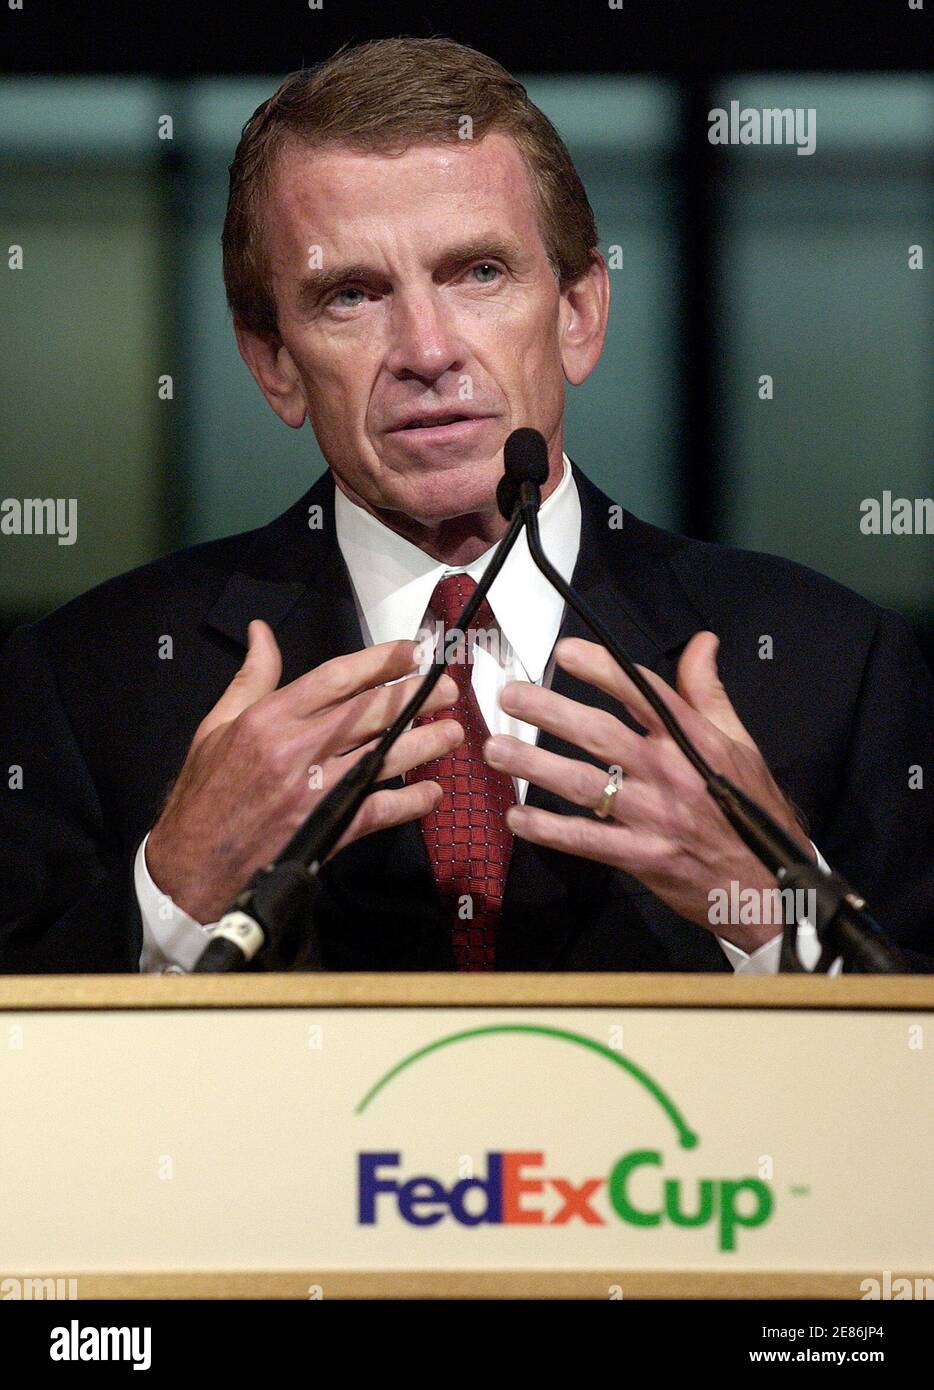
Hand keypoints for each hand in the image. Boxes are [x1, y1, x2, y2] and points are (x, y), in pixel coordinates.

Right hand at [147, 621, 461, 921]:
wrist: (192, 865)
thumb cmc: (205, 790)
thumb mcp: (217, 725)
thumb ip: (251, 677)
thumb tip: (262, 630)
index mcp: (270, 719)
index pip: (336, 679)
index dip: (380, 662)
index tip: (413, 651)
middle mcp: (297, 750)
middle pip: (369, 715)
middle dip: (414, 698)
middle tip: (449, 688)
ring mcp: (315, 792)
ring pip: (382, 759)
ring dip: (424, 744)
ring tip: (453, 732)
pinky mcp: (326, 830)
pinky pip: (378, 811)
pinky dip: (409, 803)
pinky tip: (433, 794)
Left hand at [484, 632, 814, 951]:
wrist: (769, 887)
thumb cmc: (751, 810)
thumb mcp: (740, 745)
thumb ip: (709, 693)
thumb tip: (702, 641)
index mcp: (695, 741)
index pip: (643, 693)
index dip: (603, 669)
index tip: (564, 652)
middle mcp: (671, 773)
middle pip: (601, 734)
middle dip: (551, 712)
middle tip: (510, 695)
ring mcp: (653, 817)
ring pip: (584, 784)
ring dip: (534, 766)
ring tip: (494, 749)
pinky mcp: (641, 857)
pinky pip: (585, 840)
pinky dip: (548, 829)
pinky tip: (516, 817)